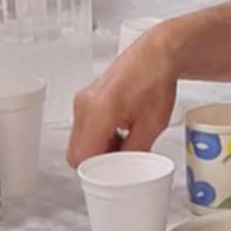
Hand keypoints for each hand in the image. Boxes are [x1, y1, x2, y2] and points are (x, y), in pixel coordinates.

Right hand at [66, 37, 176, 165]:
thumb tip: (127, 170)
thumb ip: (135, 151)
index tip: (114, 175)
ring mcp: (82, 102)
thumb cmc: (155, 80)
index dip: (98, 172)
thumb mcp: (153, 124)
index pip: (83, 157)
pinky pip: (82, 129)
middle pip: (75, 152)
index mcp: (100, 111)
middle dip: (95, 164)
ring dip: (96, 150)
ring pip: (77, 142)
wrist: (154, 55)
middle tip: (119, 163)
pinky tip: (117, 134)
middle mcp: (85, 106)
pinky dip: (95, 138)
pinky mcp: (84, 100)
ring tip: (122, 145)